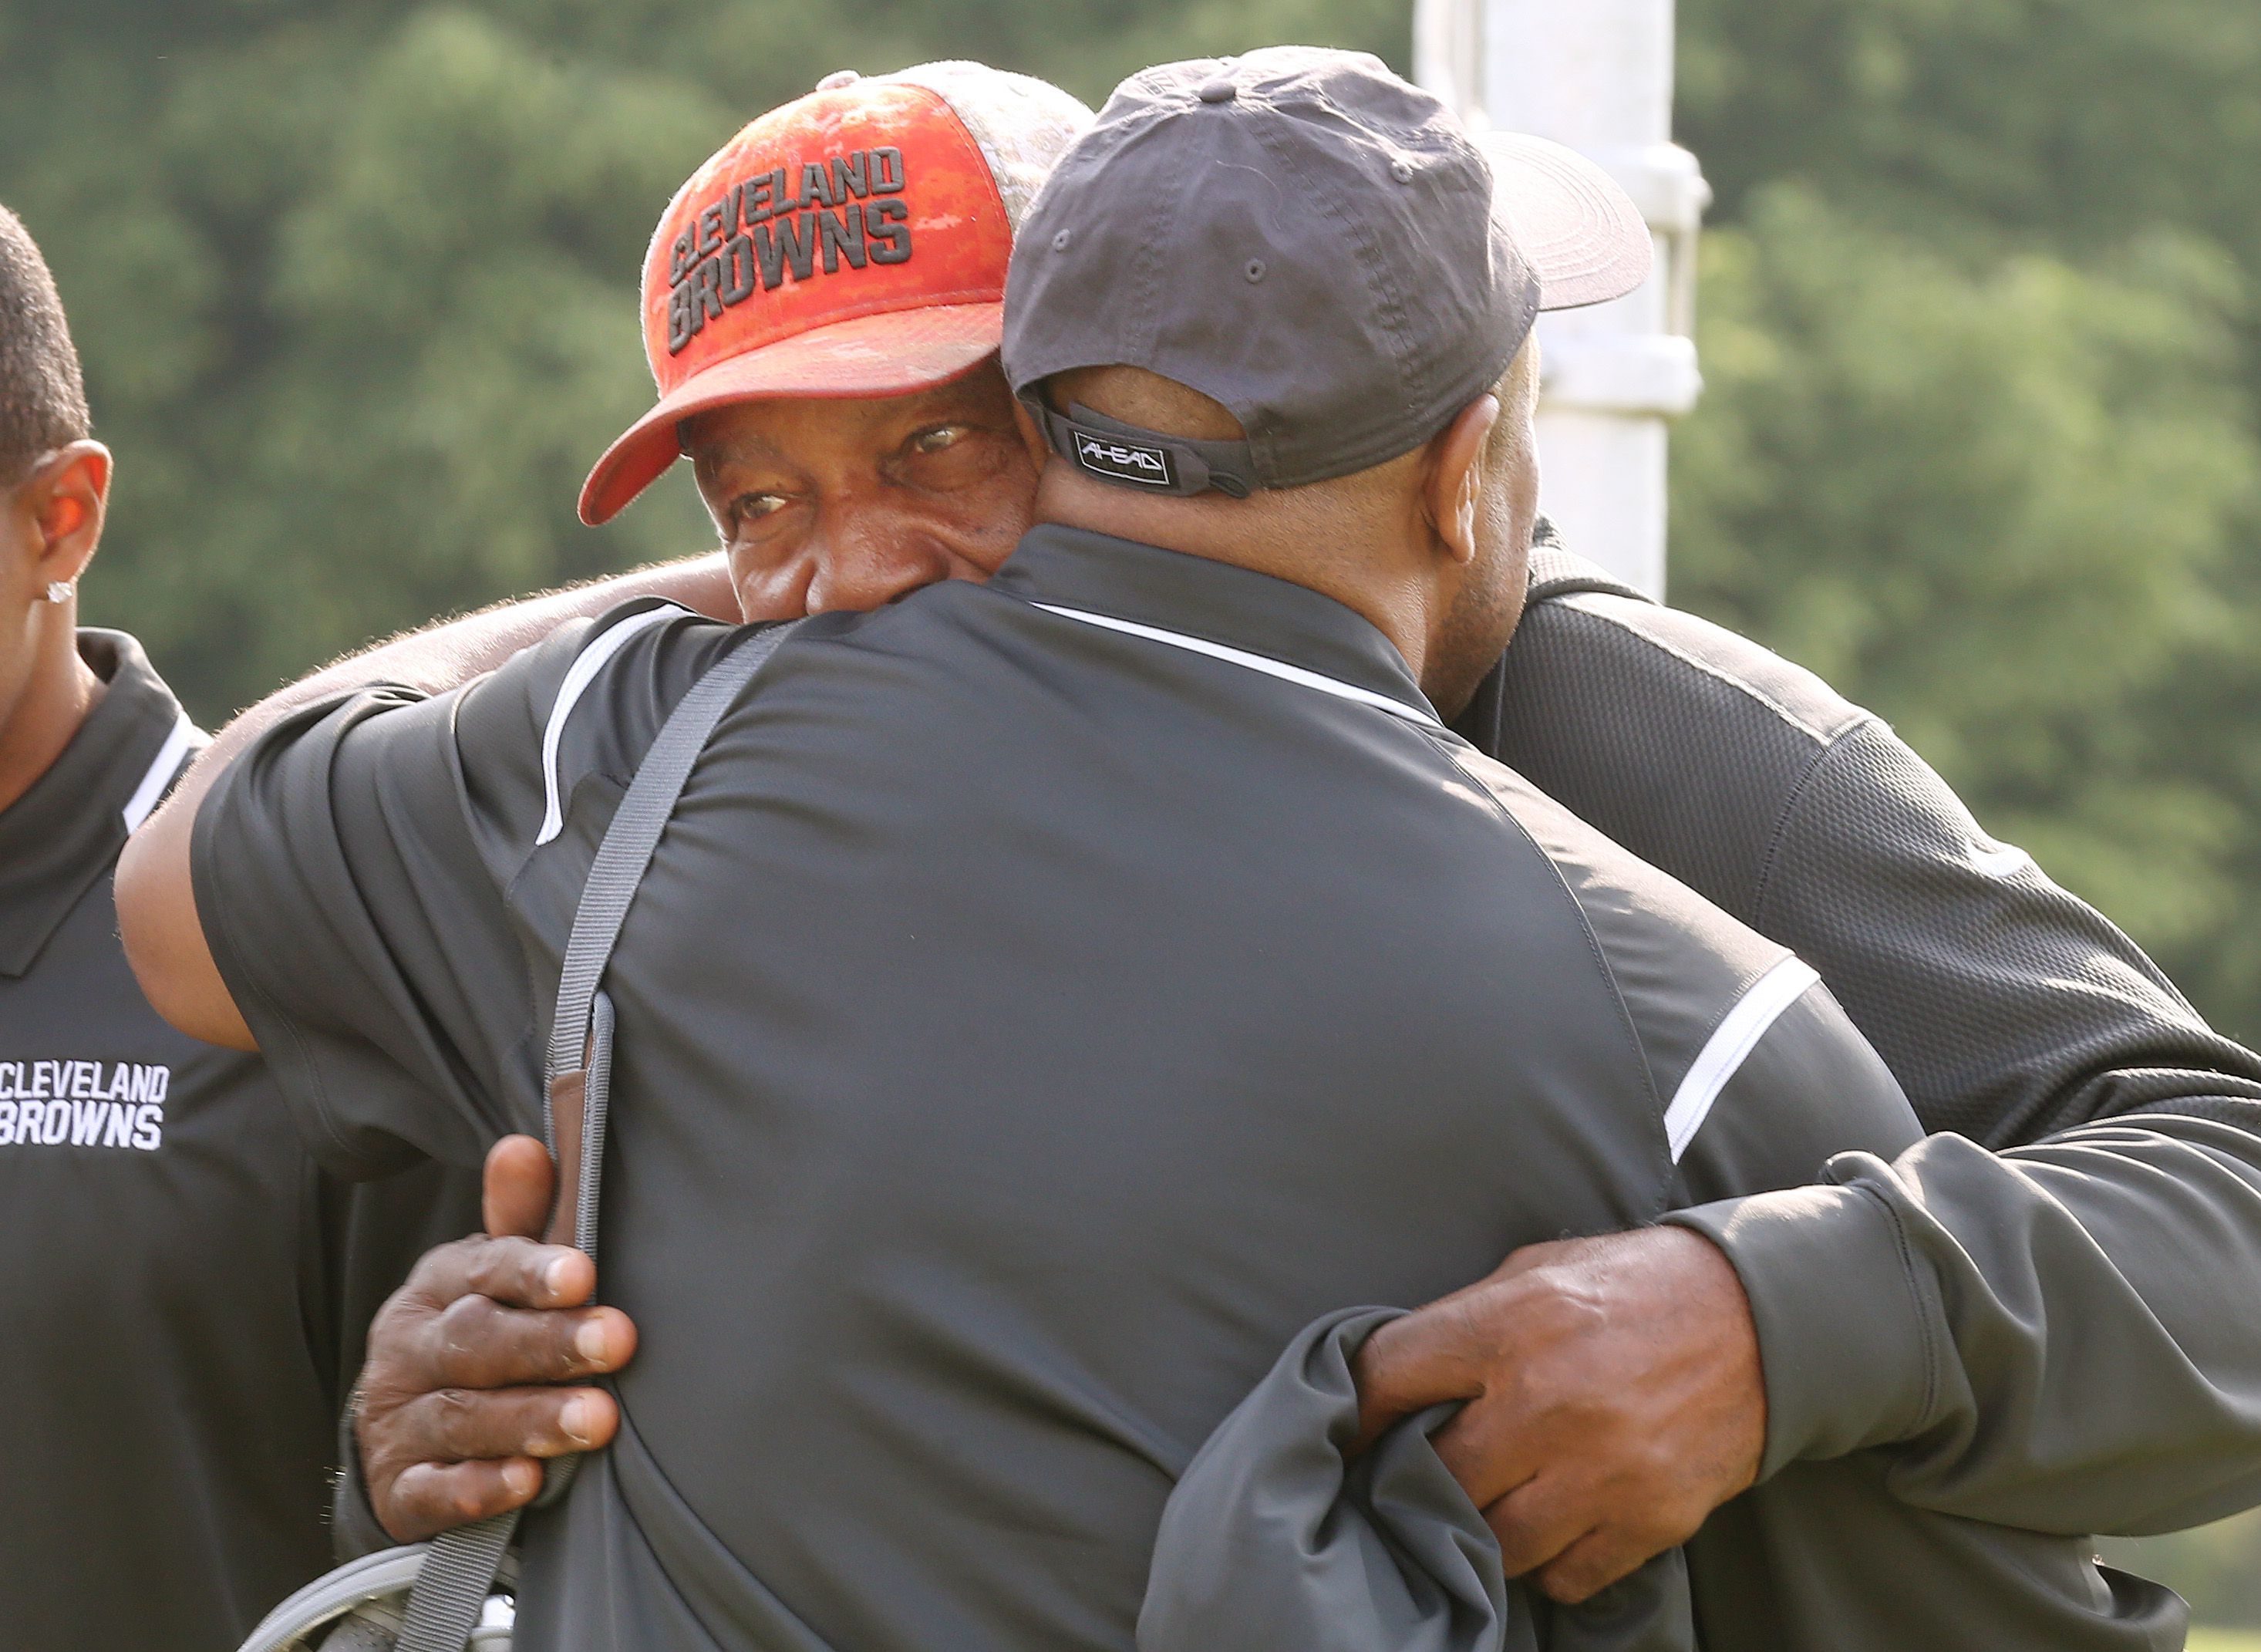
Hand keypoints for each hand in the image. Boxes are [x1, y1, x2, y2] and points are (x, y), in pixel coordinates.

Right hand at [356, 1135, 640, 1540]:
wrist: (407, 1435)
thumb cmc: (481, 1331)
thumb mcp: (496, 1273)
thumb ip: (523, 1217)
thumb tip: (526, 1146)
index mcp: (438, 1285)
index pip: (484, 1271)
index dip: (532, 1271)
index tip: (584, 1275)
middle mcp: (409, 1348)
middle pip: (477, 1342)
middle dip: (548, 1343)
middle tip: (617, 1342)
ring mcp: (399, 1421)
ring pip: (462, 1417)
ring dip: (531, 1418)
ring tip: (597, 1421)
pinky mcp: (399, 1490)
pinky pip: (433, 1491)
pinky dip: (479, 1487)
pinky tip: (527, 1483)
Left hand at [1351, 1226, 1764, 1604]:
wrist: (1762, 1319)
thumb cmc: (1632, 1287)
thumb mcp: (1538, 1270)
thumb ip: (1466, 1320)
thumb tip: (1392, 1377)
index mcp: (1511, 1322)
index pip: (1389, 1377)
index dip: (1359, 1410)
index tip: (1353, 1432)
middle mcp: (1550, 1399)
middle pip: (1437, 1476)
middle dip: (1425, 1477)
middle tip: (1425, 1476)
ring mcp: (1602, 1468)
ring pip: (1495, 1543)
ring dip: (1486, 1527)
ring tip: (1496, 1500)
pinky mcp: (1650, 1518)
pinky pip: (1564, 1576)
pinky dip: (1552, 1560)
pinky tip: (1557, 1521)